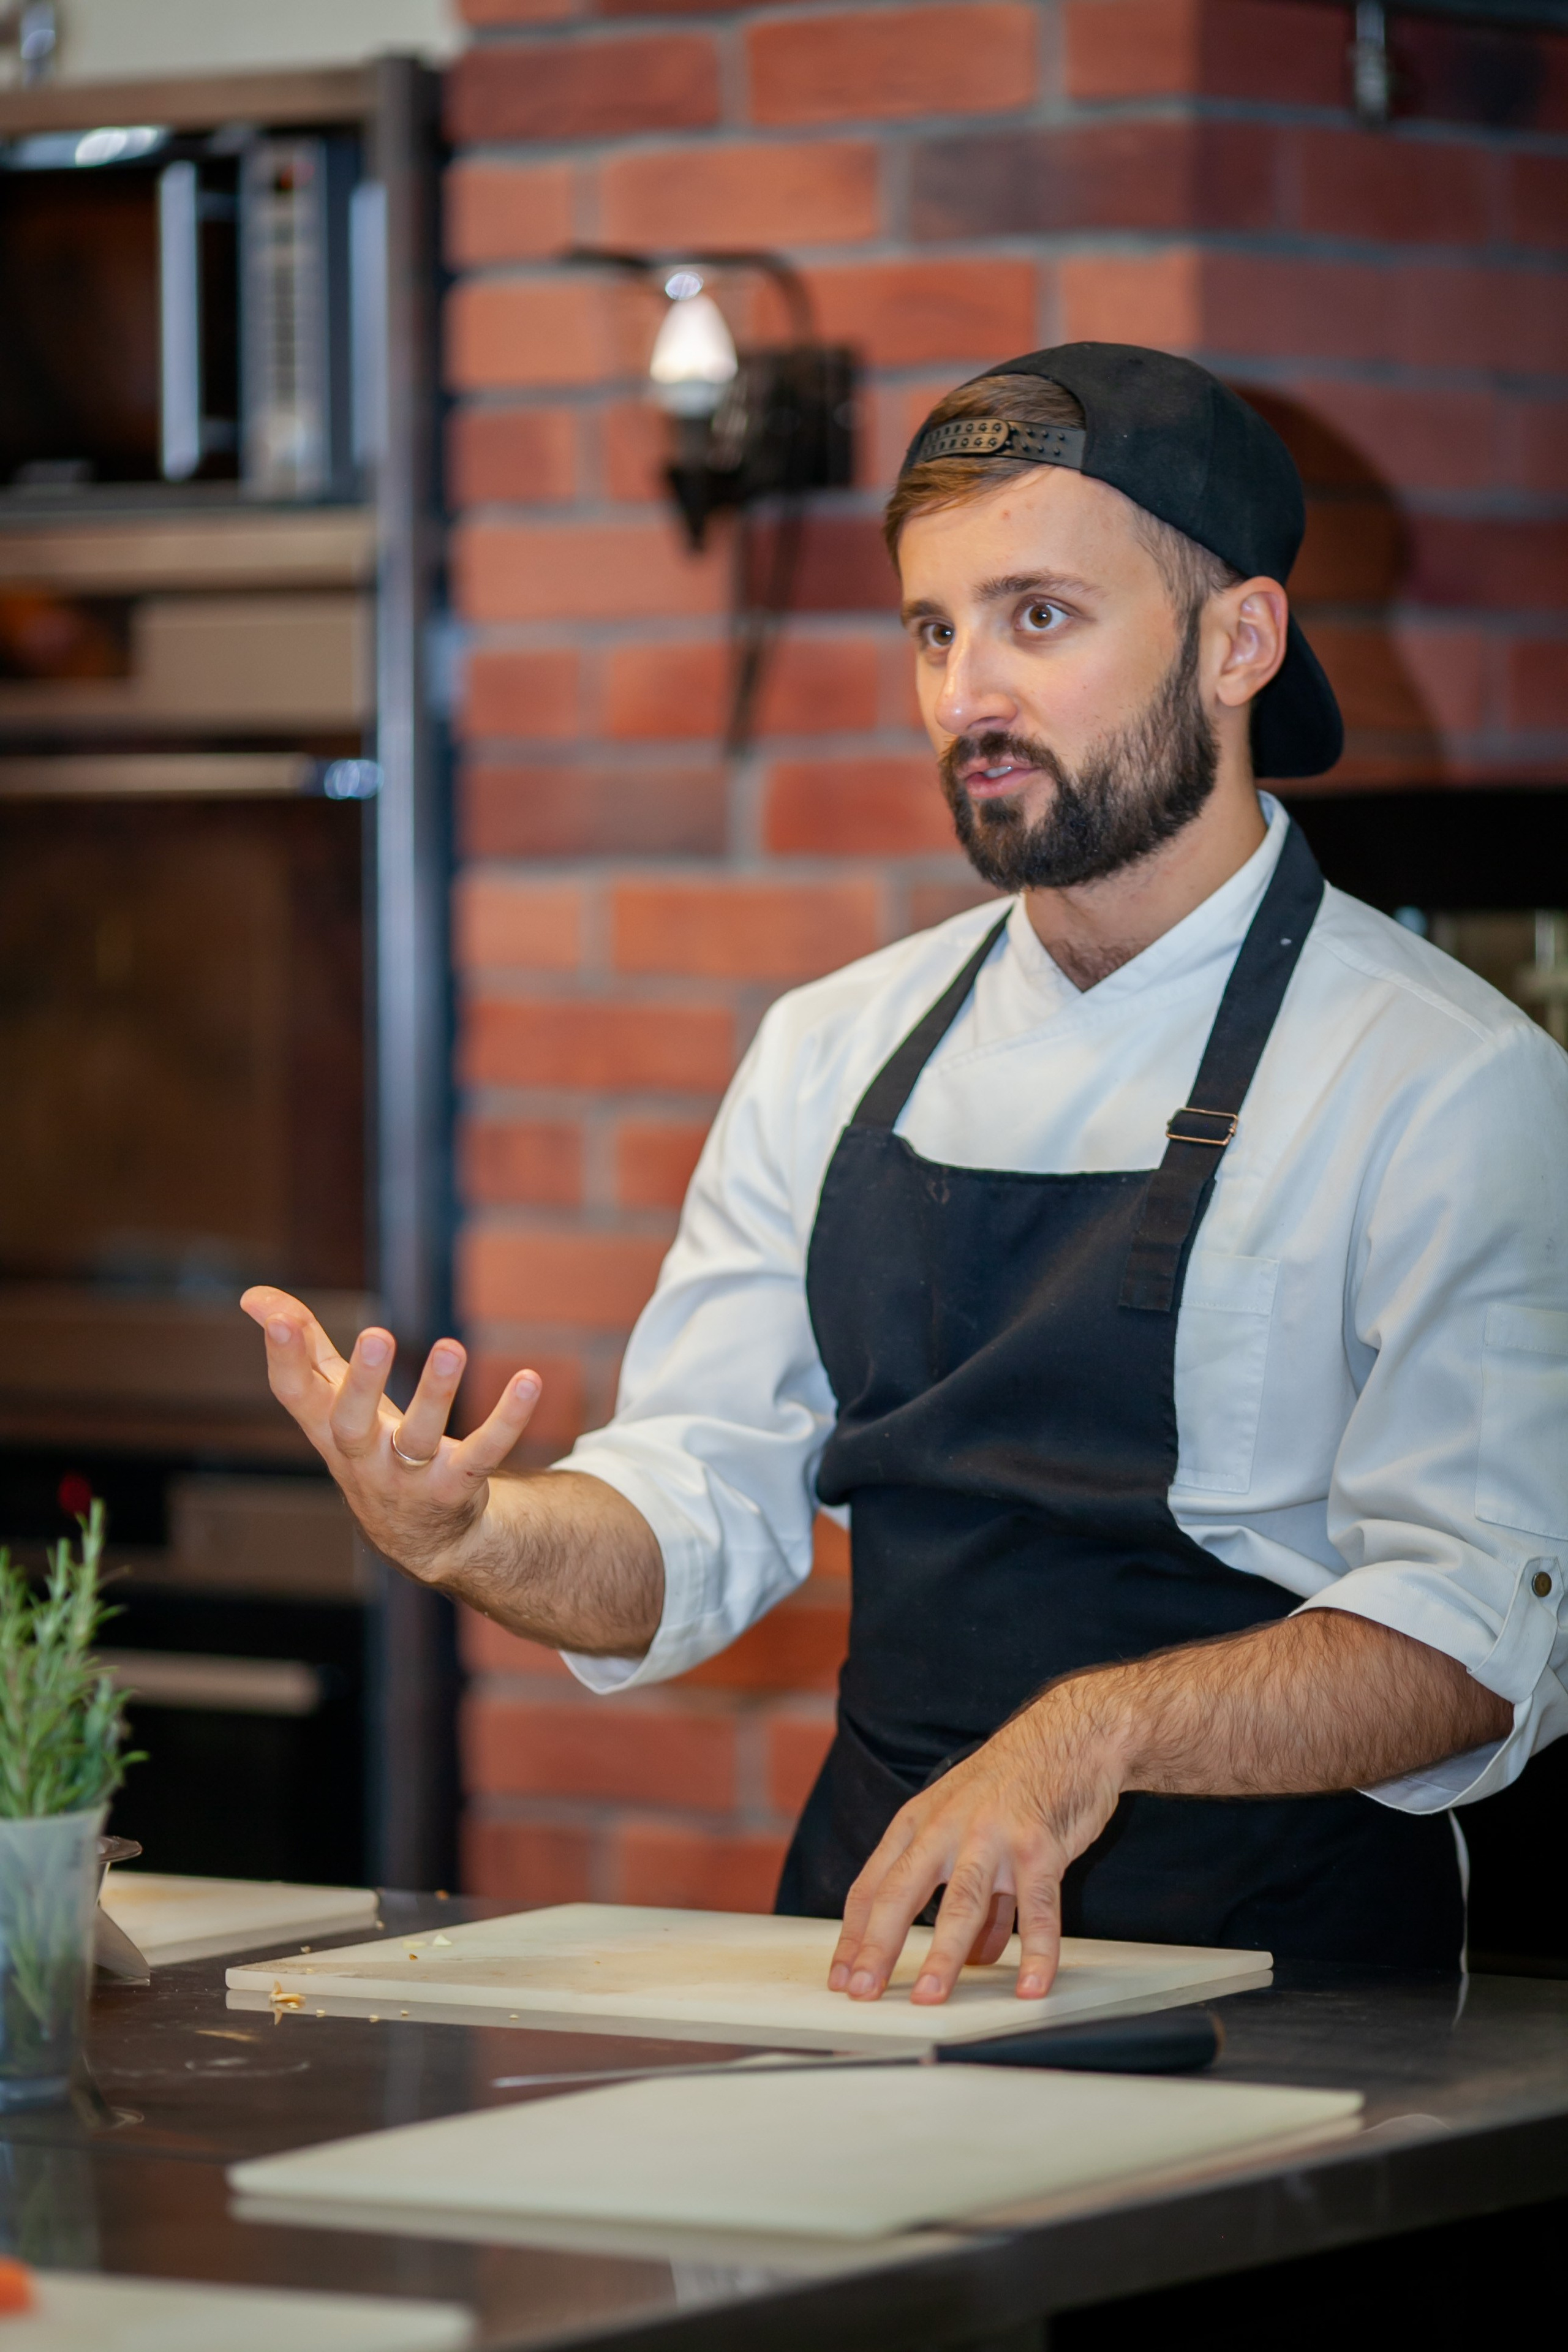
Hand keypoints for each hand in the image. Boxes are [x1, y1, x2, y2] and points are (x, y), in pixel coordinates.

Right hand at [240, 1286, 541, 1583]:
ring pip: (420, 1438)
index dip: (284, 1359)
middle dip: (364, 1382)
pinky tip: (529, 1379)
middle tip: (378, 1334)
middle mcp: (364, 1458)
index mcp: (329, 1430)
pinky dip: (507, 1418)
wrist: (419, 1539)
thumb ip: (302, 1349)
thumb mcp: (333, 1404)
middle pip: (354, 1424)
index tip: (277, 1318)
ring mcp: (410, 1477)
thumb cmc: (369, 1450)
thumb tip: (253, 1295)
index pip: (297, 1395)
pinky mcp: (457, 1486)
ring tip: (452, 1347)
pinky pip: (483, 1453)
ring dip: (436, 1393)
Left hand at [827, 1688, 1125, 2006]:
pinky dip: (1036, 1952)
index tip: (842, 1977)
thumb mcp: (966, 1823)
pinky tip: (1030, 1986)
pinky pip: (1037, 1909)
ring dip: (944, 1954)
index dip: (854, 1934)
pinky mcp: (1040, 1847)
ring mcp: (993, 1837)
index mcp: (918, 1822)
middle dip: (879, 1945)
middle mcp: (947, 1828)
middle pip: (902, 1892)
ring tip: (930, 1996)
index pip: (873, 1885)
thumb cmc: (1011, 1783)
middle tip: (863, 1991)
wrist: (1069, 1736)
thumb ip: (963, 1891)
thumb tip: (967, 1958)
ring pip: (963, 1903)